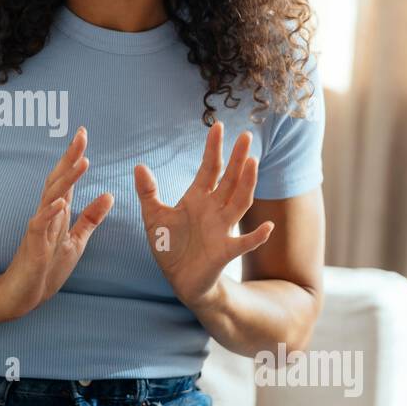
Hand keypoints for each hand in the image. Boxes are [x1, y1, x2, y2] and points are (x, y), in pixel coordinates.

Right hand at [0, 125, 112, 317]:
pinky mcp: (33, 246)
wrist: (23, 295)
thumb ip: (90, 218)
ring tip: (82, 162)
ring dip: (66, 180)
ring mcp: (38, 229)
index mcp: (58, 213)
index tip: (83, 134)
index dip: (75, 157)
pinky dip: (50, 213)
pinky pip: (40, 226)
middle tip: (81, 134)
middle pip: (58, 180)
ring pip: (52, 197)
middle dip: (69, 158)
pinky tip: (61, 201)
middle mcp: (46, 215)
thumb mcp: (76, 241)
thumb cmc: (46, 268)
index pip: (67, 179)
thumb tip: (109, 195)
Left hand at [133, 121, 273, 310]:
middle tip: (246, 136)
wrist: (179, 279)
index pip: (208, 168)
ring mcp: (222, 229)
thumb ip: (148, 192)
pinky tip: (267, 227)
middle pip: (229, 179)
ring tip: (252, 162)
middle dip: (237, 158)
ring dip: (247, 183)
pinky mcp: (225, 251)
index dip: (213, 148)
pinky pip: (244, 243)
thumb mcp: (153, 217)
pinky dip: (256, 236)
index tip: (218, 126)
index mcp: (197, 198)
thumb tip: (139, 166)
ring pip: (239, 202)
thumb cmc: (170, 246)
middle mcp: (214, 209)